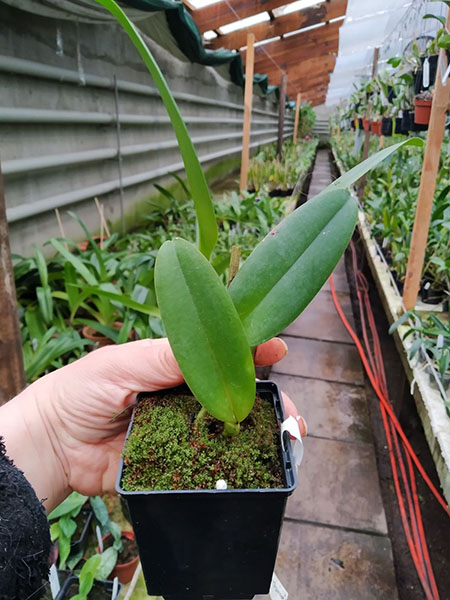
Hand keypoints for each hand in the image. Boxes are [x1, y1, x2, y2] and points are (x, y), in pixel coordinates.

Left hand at [1, 337, 304, 511]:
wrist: (54, 445)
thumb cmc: (85, 389)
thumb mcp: (125, 362)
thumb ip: (168, 355)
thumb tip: (218, 342)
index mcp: (176, 368)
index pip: (223, 357)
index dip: (252, 353)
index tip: (279, 349)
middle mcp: (186, 398)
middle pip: (237, 398)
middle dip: (270, 404)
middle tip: (292, 417)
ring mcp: (184, 433)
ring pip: (231, 434)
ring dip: (262, 438)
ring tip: (289, 443)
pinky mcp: (177, 465)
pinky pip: (210, 466)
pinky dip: (237, 468)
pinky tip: (260, 470)